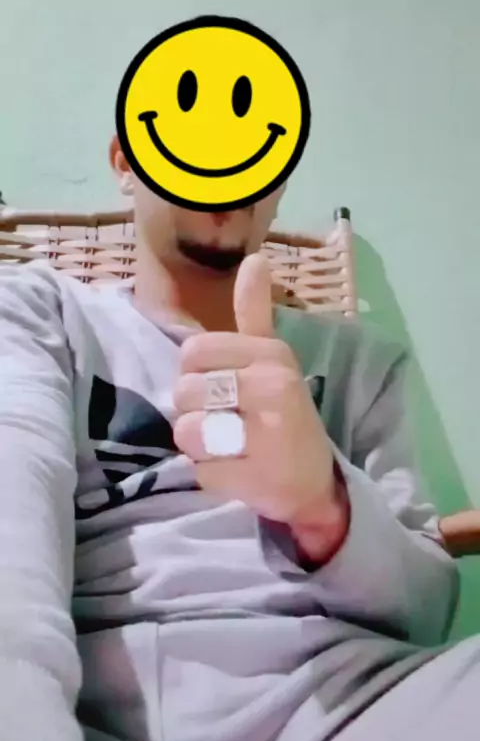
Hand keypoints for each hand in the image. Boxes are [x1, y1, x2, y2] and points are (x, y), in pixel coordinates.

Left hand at [173, 253, 338, 527]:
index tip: (224, 390)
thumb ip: (256, 313)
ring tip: (231, 448)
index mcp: (272, 355)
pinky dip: (212, 476)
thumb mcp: (275, 361)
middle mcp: (272, 388)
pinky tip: (239, 472)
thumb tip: (255, 257)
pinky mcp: (254, 477)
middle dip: (196, 412)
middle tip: (229, 423)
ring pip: (186, 431)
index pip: (193, 352)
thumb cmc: (286, 416)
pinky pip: (200, 470)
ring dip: (200, 446)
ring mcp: (265, 435)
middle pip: (184, 391)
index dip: (197, 375)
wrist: (318, 483)